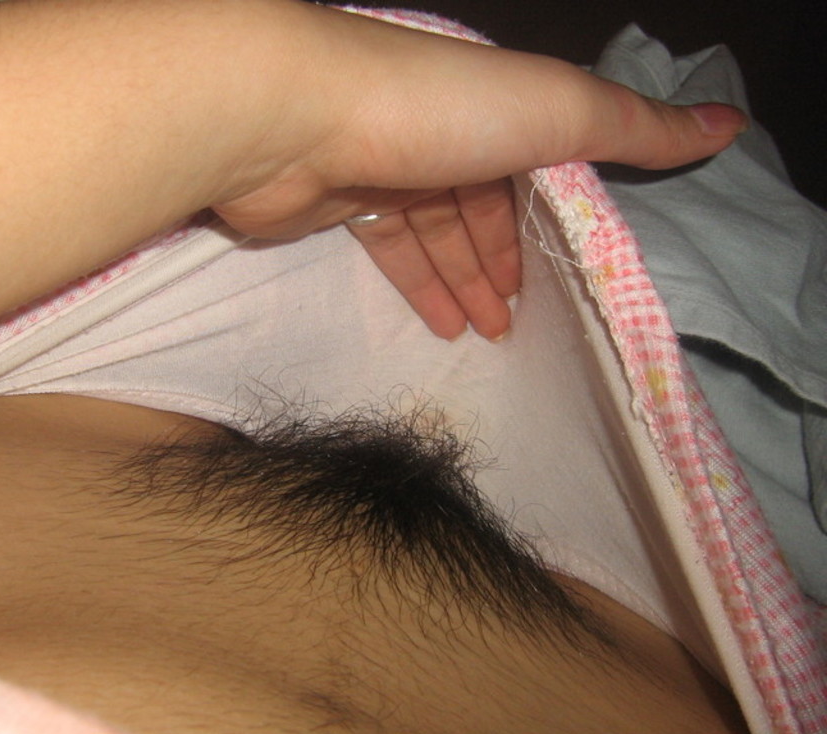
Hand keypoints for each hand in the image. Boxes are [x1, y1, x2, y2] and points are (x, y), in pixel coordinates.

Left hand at [212, 5, 746, 339]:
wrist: (295, 116)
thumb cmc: (435, 110)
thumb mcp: (558, 111)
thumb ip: (636, 127)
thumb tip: (729, 126)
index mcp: (493, 106)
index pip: (533, 169)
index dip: (545, 226)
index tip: (558, 283)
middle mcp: (440, 130)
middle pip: (481, 206)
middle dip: (500, 265)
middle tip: (515, 327)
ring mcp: (386, 163)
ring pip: (435, 231)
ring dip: (463, 283)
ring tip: (486, 337)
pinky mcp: (337, 198)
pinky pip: (389, 246)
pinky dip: (417, 283)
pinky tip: (441, 325)